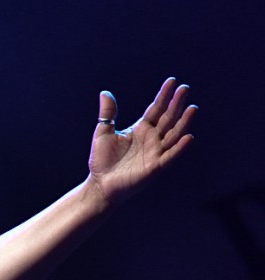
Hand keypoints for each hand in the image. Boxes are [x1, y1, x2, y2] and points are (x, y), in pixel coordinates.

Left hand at [87, 77, 196, 205]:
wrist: (100, 184)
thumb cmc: (102, 160)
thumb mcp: (103, 132)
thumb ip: (108, 113)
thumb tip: (105, 93)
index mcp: (141, 129)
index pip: (156, 109)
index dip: (164, 96)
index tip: (172, 81)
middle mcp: (152, 139)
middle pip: (168, 118)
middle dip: (176, 104)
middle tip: (185, 88)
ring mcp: (155, 152)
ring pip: (174, 135)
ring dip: (184, 123)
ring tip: (192, 108)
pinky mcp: (155, 167)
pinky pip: (170, 156)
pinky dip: (179, 148)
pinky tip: (188, 137)